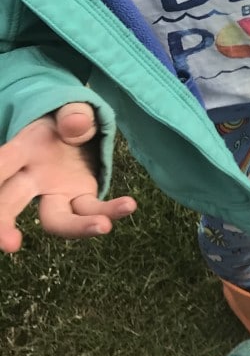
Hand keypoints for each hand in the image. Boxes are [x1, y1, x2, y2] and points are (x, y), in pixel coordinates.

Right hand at [0, 103, 135, 252]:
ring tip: (104, 227)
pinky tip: (129, 204)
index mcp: (23, 150)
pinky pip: (92, 209)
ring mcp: (55, 191)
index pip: (4, 165)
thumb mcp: (68, 110)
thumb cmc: (63, 119)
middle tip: (9, 245)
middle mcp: (33, 177)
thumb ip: (72, 115)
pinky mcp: (80, 197)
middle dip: (4, 224)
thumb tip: (76, 124)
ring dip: (76, 227)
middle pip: (12, 203)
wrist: (76, 127)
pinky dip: (110, 210)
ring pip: (55, 219)